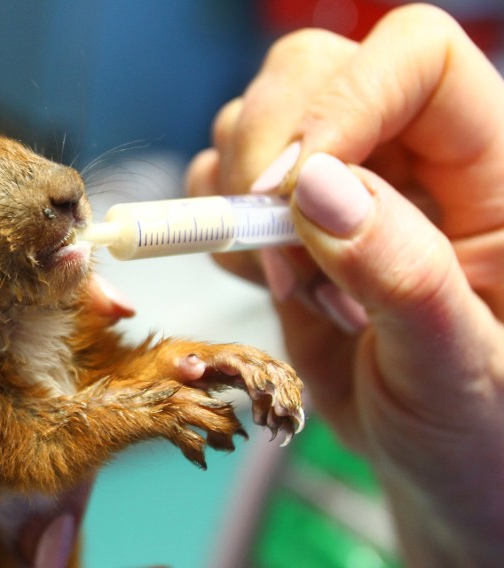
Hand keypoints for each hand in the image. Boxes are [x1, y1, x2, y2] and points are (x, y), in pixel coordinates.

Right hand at [187, 5, 503, 564]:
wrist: (442, 467)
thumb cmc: (483, 432)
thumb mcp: (461, 370)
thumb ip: (402, 275)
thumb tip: (316, 186)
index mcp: (496, 173)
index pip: (417, 61)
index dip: (345, 102)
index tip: (290, 190)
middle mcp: (416, 160)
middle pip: (316, 68)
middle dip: (266, 149)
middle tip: (269, 248)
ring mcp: (347, 189)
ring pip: (256, 118)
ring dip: (239, 202)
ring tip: (291, 289)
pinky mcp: (292, 225)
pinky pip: (222, 182)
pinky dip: (217, 229)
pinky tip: (266, 284)